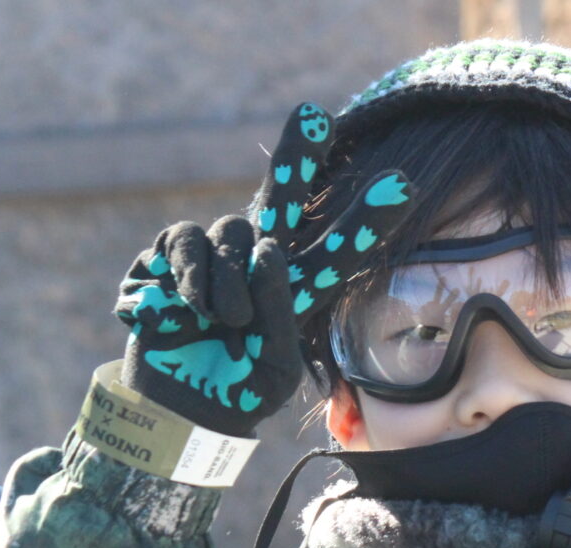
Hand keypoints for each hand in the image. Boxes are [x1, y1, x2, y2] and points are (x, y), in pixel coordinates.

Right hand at [115, 102, 412, 436]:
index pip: (337, 247)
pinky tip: (178, 315)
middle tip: (315, 116)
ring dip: (224, 284)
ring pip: (229, 233)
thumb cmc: (239, 387)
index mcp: (297, 286)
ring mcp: (213, 253)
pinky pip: (182, 244)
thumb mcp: (277, 362)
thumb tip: (267, 248)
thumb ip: (281, 308)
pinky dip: (184, 282)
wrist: (179, 407)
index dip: (366, 220)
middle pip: (282, 196)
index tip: (403, 185)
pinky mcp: (168, 255)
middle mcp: (258, 259)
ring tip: (222, 323)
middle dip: (298, 155)